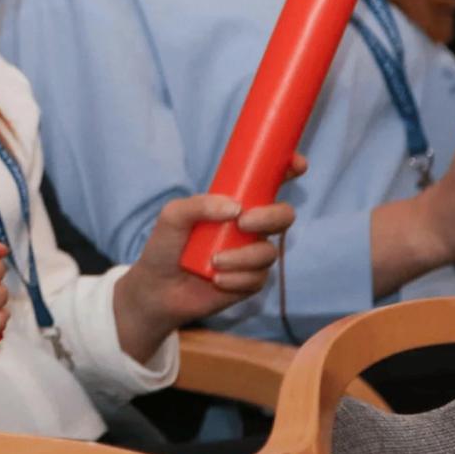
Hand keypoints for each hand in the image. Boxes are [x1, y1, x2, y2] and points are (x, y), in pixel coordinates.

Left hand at [115, 183, 294, 361]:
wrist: (157, 289)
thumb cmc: (165, 246)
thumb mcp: (172, 216)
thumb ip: (198, 205)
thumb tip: (234, 207)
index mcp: (235, 204)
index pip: (268, 183)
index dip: (288, 169)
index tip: (297, 164)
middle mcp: (249, 227)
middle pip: (283, 215)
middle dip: (271, 217)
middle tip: (243, 223)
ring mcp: (252, 254)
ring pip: (269, 252)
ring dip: (243, 257)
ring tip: (214, 262)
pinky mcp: (251, 281)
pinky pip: (259, 278)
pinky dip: (237, 279)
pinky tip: (216, 280)